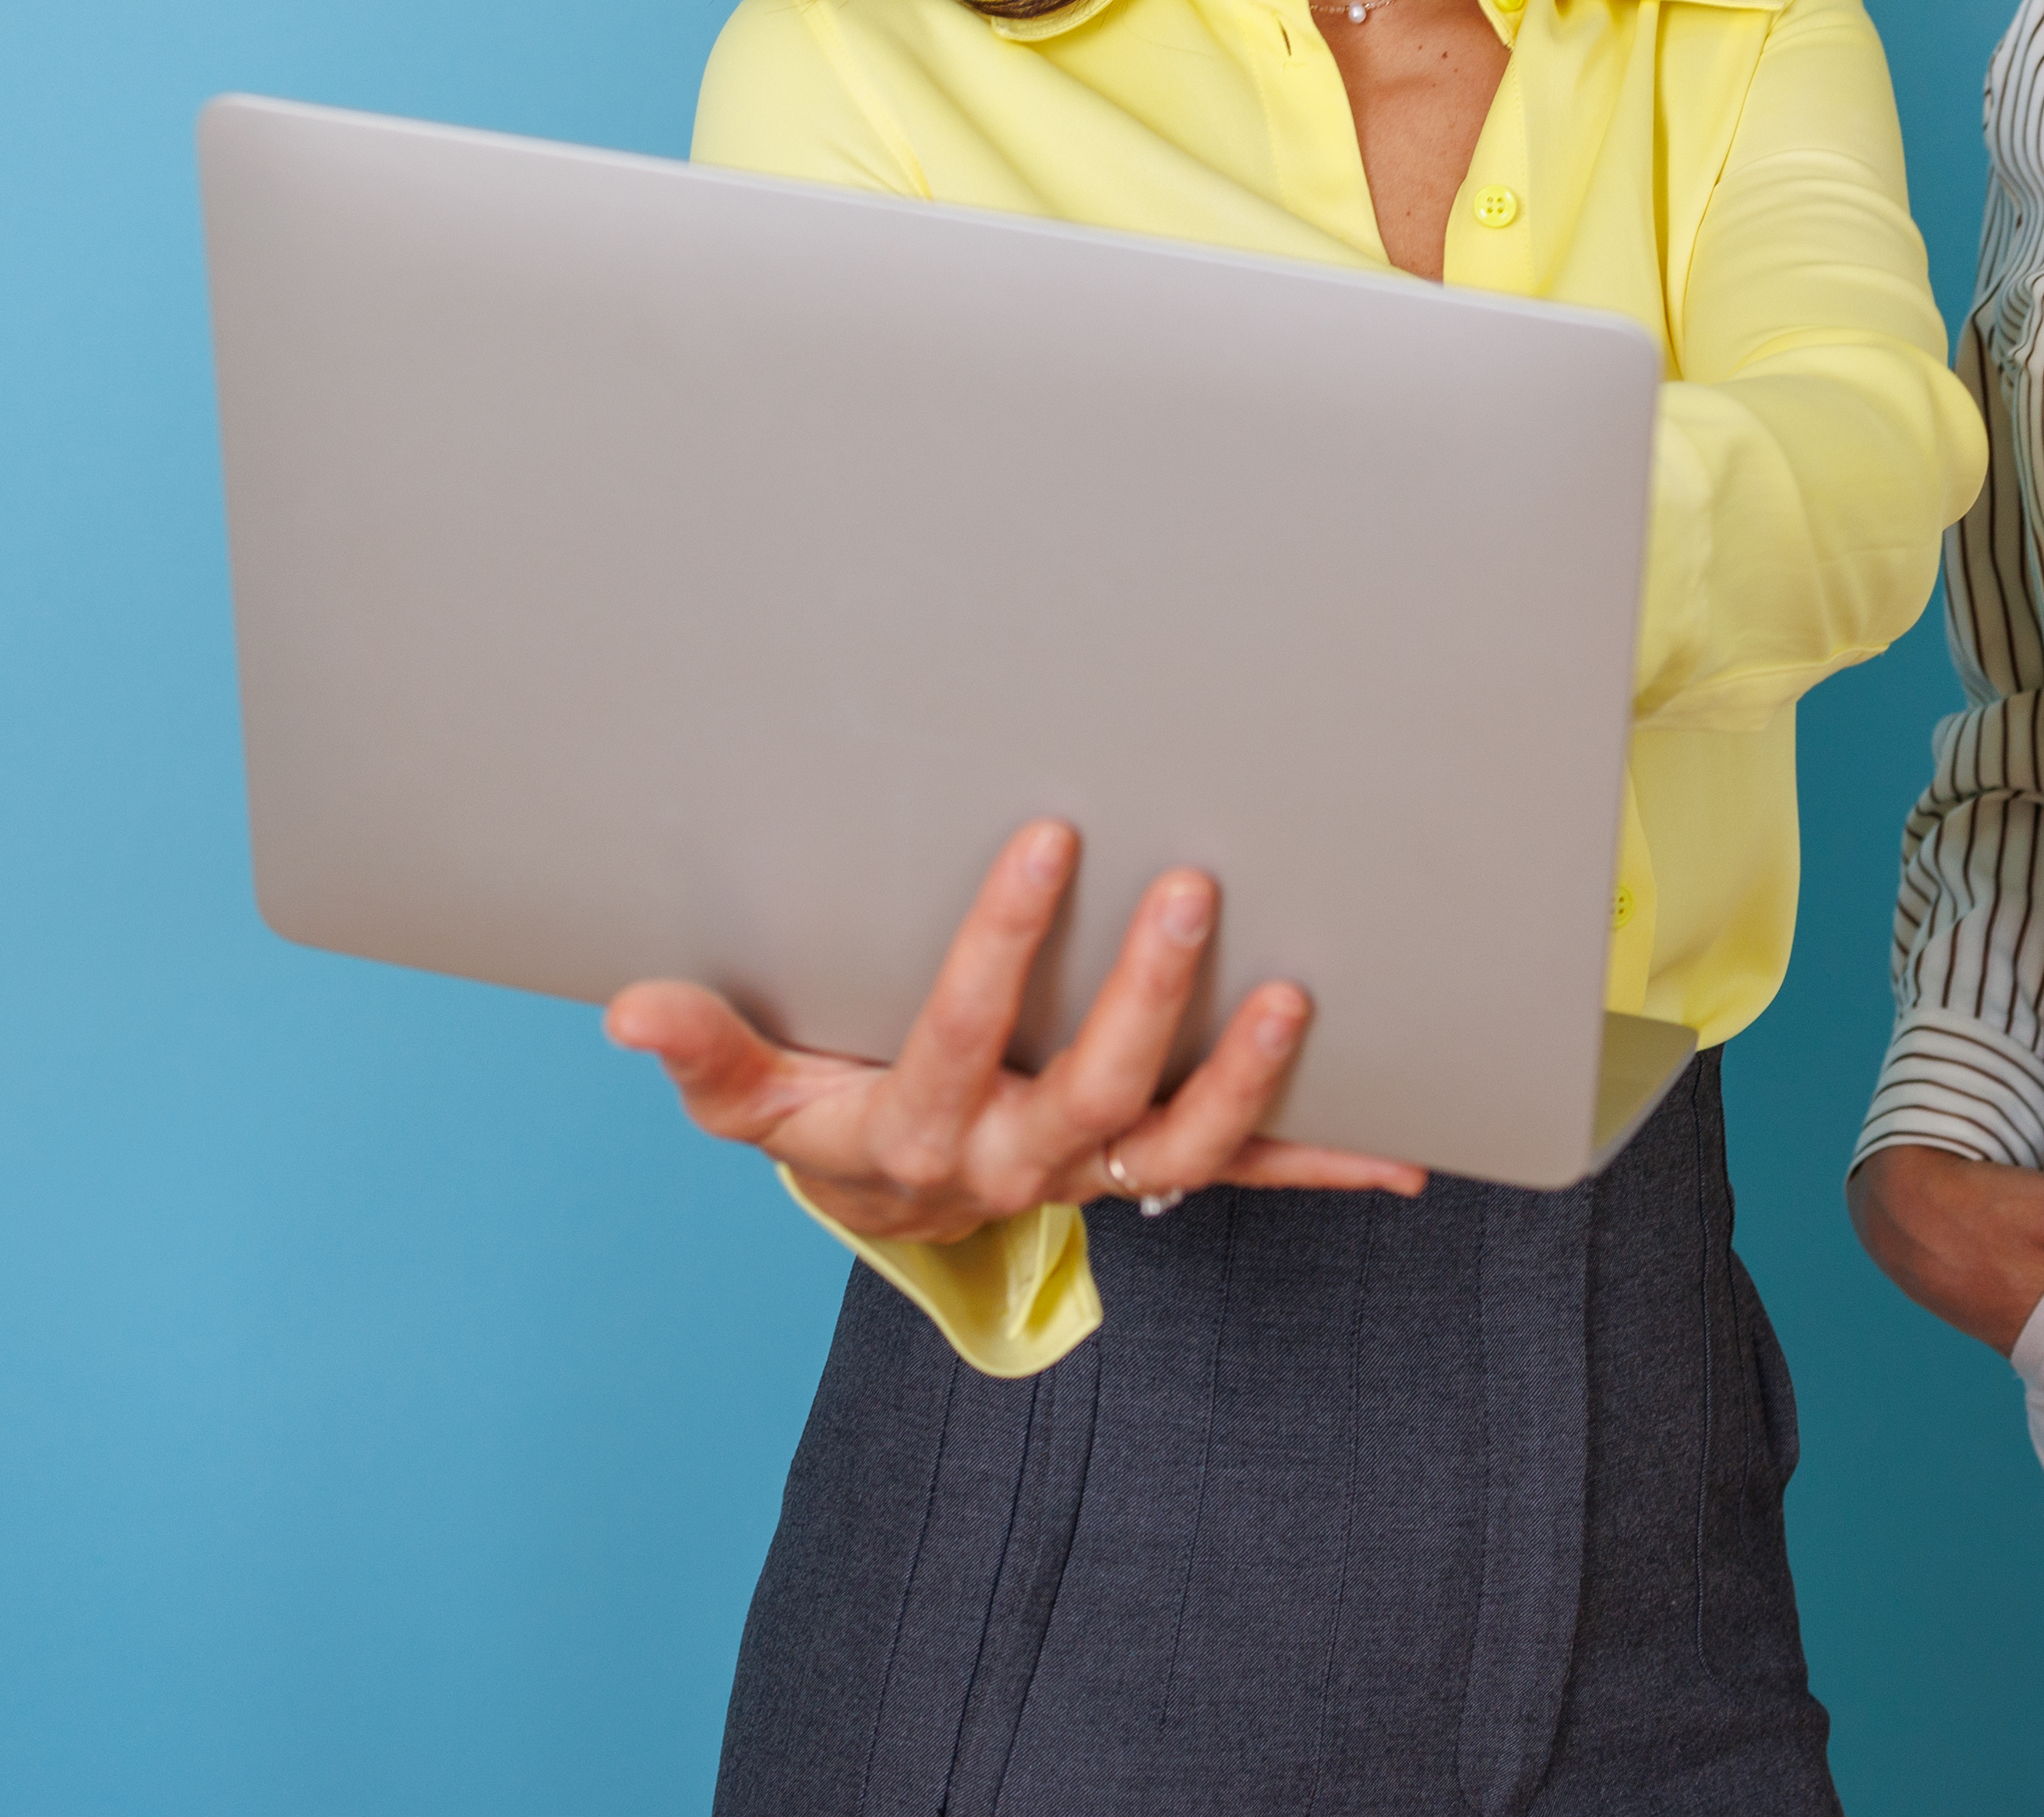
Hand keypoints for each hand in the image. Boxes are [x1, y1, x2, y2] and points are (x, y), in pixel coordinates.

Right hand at [602, 820, 1424, 1240]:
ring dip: (1248, 1078)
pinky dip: (1331, 1162)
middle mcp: (1021, 1162)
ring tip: (1299, 997)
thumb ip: (708, 1051)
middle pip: (1095, 1091)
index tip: (1046, 837)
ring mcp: (1097, 1172)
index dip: (1001, 942)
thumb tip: (629, 1010)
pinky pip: (1252, 1174)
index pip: (962, 1032)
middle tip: (1192, 887)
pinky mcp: (1153, 1169)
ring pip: (1186, 1144)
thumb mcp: (752, 1096)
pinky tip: (1414, 1153)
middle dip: (1146, 995)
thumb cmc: (824, 1116)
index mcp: (922, 1133)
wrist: (891, 1205)